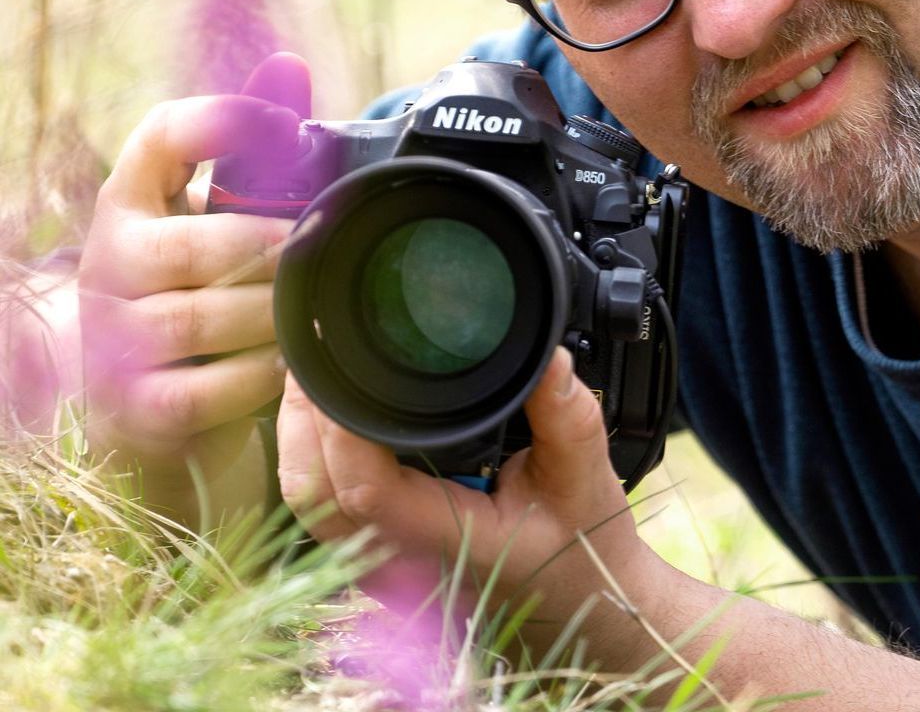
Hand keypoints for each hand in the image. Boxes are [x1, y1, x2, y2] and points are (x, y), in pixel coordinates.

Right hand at [78, 53, 309, 522]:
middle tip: (316, 252)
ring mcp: (111, 338)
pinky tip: (284, 364)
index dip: (223, 121)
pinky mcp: (131, 406)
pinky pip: (205, 391)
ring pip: (204, 318)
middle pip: (198, 245)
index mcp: (131, 199)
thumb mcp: (216, 212)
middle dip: (272, 250)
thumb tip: (288, 65)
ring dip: (271, 315)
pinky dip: (256, 378)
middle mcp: (109, 262)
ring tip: (307, 308)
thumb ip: (252, 146)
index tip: (284, 129)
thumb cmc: (199, 282)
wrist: (147, 393)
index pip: (162, 134)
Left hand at [277, 345, 660, 655]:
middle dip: (303, 418)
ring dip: (301, 434)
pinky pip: (323, 504)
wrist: (582, 601)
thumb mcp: (585, 478)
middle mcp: (401, 558)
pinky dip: (313, 454)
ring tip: (314, 371)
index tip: (340, 360)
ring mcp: (384, 561)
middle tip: (314, 350)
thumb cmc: (582, 549)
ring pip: (308, 502)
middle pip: (312, 493)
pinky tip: (330, 411)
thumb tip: (550, 359)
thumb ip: (567, 417)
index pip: (365, 490)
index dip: (339, 425)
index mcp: (446, 541)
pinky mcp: (382, 549)